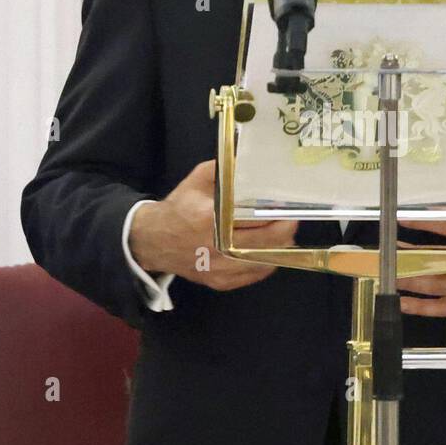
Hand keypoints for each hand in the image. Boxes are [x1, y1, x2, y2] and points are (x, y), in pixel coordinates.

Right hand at [128, 160, 297, 290]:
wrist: (153, 241)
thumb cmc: (179, 208)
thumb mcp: (196, 181)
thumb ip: (223, 169)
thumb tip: (250, 161)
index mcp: (209, 219)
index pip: (253, 218)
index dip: (275, 213)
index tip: (287, 205)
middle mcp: (215, 248)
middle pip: (264, 243)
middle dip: (285, 230)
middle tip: (292, 219)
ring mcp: (218, 269)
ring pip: (263, 262)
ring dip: (279, 248)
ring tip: (285, 234)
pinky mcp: (220, 282)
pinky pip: (253, 276)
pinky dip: (266, 263)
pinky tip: (270, 251)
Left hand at [396, 208, 445, 316]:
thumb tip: (432, 206)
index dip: (425, 223)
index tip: (401, 220)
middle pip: (439, 260)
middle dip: (409, 257)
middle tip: (385, 252)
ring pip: (437, 285)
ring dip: (409, 280)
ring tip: (386, 273)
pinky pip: (444, 308)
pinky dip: (421, 307)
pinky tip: (401, 302)